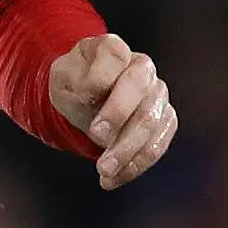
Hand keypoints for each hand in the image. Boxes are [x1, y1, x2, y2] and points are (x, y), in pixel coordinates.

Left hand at [50, 33, 174, 190]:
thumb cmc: (74, 84)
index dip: (101, 82)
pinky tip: (114, 179)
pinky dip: (136, 165)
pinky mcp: (165, 119)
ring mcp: (157, 93)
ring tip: (103, 171)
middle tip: (95, 139)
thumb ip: (77, 80)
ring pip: (152, 123)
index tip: (84, 102)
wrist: (84, 98)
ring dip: (128, 151)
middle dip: (119, 121)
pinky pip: (158, 144)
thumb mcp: (62, 77)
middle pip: (141, 93)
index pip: (115, 57)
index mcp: (114, 49)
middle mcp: (142, 67)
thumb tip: (95, 94)